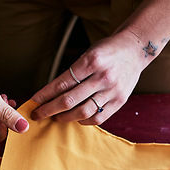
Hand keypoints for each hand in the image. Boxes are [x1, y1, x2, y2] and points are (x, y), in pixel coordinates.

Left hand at [31, 30, 145, 125]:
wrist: (136, 48)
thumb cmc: (106, 52)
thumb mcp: (88, 54)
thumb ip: (72, 74)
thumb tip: (50, 95)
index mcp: (91, 61)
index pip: (61, 83)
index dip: (45, 95)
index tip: (34, 102)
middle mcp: (102, 76)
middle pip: (69, 100)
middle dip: (49, 110)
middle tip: (38, 114)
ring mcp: (112, 90)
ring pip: (82, 112)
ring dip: (65, 118)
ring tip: (55, 118)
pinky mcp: (120, 101)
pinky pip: (98, 118)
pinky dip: (83, 121)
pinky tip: (76, 119)